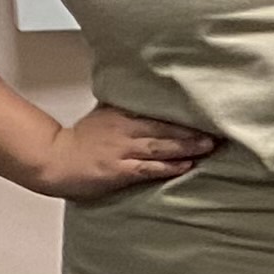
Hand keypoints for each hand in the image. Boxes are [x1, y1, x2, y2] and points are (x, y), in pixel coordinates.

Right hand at [34, 103, 214, 199]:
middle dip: (193, 130)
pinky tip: (186, 165)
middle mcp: (125, 131)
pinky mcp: (120, 170)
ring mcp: (123, 151)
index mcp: (122, 115)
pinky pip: (149, 168)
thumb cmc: (79, 141)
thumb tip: (147, 103)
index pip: (158, 112)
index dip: (183, 114)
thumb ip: (126, 111)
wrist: (54, 159)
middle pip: (165, 128)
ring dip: (188, 146)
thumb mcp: (104, 117)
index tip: (206, 112)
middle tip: (219, 130)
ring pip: (161, 147)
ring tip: (210, 146)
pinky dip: (169, 166)